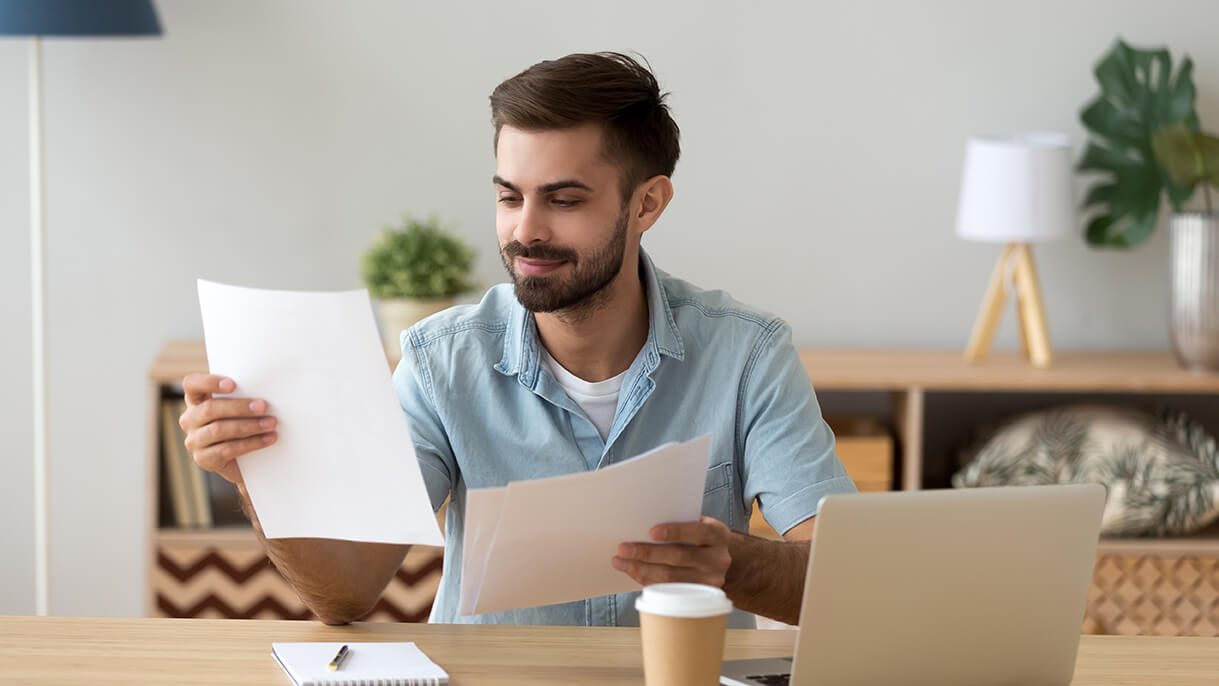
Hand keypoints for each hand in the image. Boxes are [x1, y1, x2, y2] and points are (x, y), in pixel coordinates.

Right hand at [179, 373, 276, 483]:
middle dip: (240, 407)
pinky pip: (226, 450)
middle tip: (264, 406)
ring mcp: (194, 440)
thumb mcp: (240, 406)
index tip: (233, 384)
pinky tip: (268, 439)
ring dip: (249, 426)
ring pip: (219, 430)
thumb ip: (244, 394)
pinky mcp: (203, 459)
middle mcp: (190, 419)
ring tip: (271, 423)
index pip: (192, 384)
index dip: (209, 382)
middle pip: (210, 409)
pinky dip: (251, 443)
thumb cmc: (244, 422)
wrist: (245, 459)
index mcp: (196, 399)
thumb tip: (268, 386)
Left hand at [612, 516, 732, 587]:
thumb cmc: (700, 538)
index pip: (698, 531)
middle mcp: (717, 559)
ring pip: (670, 577)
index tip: (651, 531)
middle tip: (623, 548)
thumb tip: (642, 523)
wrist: (719, 561)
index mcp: (718, 535)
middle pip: (679, 556)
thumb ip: (679, 523)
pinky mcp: (697, 596)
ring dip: (641, 569)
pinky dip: (647, 580)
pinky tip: (633, 572)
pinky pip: (668, 590)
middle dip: (647, 553)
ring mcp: (710, 580)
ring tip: (621, 562)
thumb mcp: (698, 524)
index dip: (675, 531)